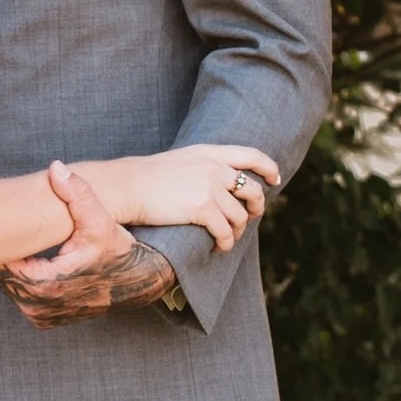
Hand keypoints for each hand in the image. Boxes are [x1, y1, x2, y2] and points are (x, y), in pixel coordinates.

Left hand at [0, 161, 178, 329]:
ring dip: (10, 268)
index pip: (3, 267)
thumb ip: (78, 193)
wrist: (135, 281)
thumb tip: (57, 168)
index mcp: (49, 284)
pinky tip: (24, 263)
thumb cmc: (115, 249)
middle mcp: (42, 306)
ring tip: (10, 245)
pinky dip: (19, 282)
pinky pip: (19, 298)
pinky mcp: (44, 320)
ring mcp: (42, 316)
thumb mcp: (100, 220)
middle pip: (2, 277)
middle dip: (3, 255)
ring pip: (9, 288)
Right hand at [126, 142, 280, 252]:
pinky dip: (225, 243)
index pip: (251, 156)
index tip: (274, 179)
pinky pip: (225, 231)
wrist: (125, 186)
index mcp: (209, 152)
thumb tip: (219, 186)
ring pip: (239, 216)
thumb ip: (203, 167)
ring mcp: (209, 187)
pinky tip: (218, 248)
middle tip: (249, 218)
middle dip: (256, 208)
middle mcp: (214, 167)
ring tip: (226, 239)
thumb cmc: (145, 178)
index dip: (268, 168)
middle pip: (252, 190)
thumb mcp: (180, 161)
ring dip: (236, 232)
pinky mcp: (202, 207)